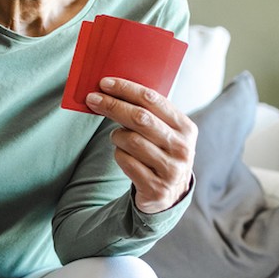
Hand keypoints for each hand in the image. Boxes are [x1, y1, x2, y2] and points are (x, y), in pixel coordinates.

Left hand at [85, 76, 195, 212]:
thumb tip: (112, 89)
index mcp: (186, 128)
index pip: (153, 100)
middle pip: (140, 118)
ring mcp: (171, 169)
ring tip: (118, 137)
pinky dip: (119, 155)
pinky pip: (126, 161)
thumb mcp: (165, 132)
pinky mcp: (156, 188)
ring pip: (130, 140)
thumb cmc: (161, 152)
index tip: (105, 83)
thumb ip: (149, 112)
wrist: (171, 194)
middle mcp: (182, 148)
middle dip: (112, 105)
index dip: (126, 89)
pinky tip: (124, 155)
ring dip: (117, 136)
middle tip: (92, 99)